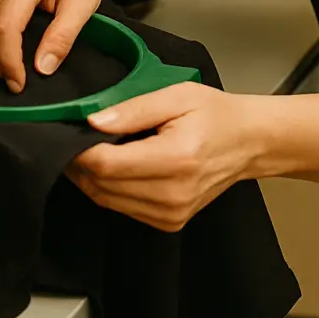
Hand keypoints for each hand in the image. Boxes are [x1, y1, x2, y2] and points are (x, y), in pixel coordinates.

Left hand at [67, 83, 264, 231]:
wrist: (249, 142)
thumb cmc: (216, 114)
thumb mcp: (177, 95)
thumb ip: (134, 109)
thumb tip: (93, 121)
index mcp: (176, 159)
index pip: (107, 165)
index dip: (80, 151)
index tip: (69, 131)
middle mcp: (173, 193)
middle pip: (102, 187)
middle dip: (80, 164)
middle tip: (73, 138)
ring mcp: (172, 213)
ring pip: (108, 201)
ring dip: (92, 178)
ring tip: (92, 149)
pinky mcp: (170, 222)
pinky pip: (123, 209)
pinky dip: (110, 189)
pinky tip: (114, 167)